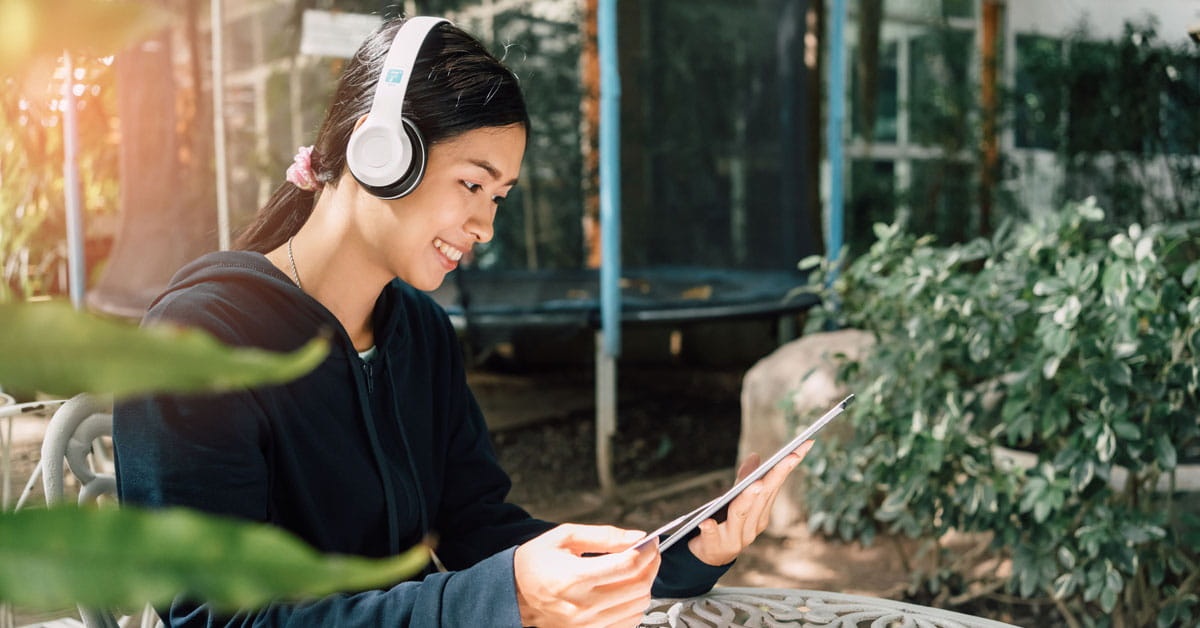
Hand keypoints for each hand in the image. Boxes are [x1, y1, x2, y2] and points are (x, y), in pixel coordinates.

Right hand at [513, 523, 659, 627]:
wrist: (513, 594)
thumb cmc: (536, 562)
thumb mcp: (565, 537)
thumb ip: (605, 536)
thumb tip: (638, 538)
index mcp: (574, 577)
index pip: (628, 566)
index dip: (648, 551)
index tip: (651, 542)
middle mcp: (582, 606)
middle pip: (639, 587)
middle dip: (651, 566)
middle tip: (647, 553)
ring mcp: (586, 625)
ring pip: (638, 606)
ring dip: (644, 585)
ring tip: (634, 570)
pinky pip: (629, 622)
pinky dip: (634, 604)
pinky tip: (624, 590)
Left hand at [687, 440, 813, 565]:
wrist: (712, 556)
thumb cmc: (727, 524)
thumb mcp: (737, 501)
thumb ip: (744, 480)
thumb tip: (755, 456)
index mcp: (761, 512)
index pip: (775, 485)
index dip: (788, 465)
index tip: (803, 445)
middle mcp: (753, 525)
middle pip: (762, 497)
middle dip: (775, 476)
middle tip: (787, 456)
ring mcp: (735, 537)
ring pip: (741, 515)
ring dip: (748, 499)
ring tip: (754, 484)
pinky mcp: (715, 546)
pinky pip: (712, 536)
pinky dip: (710, 529)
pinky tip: (705, 522)